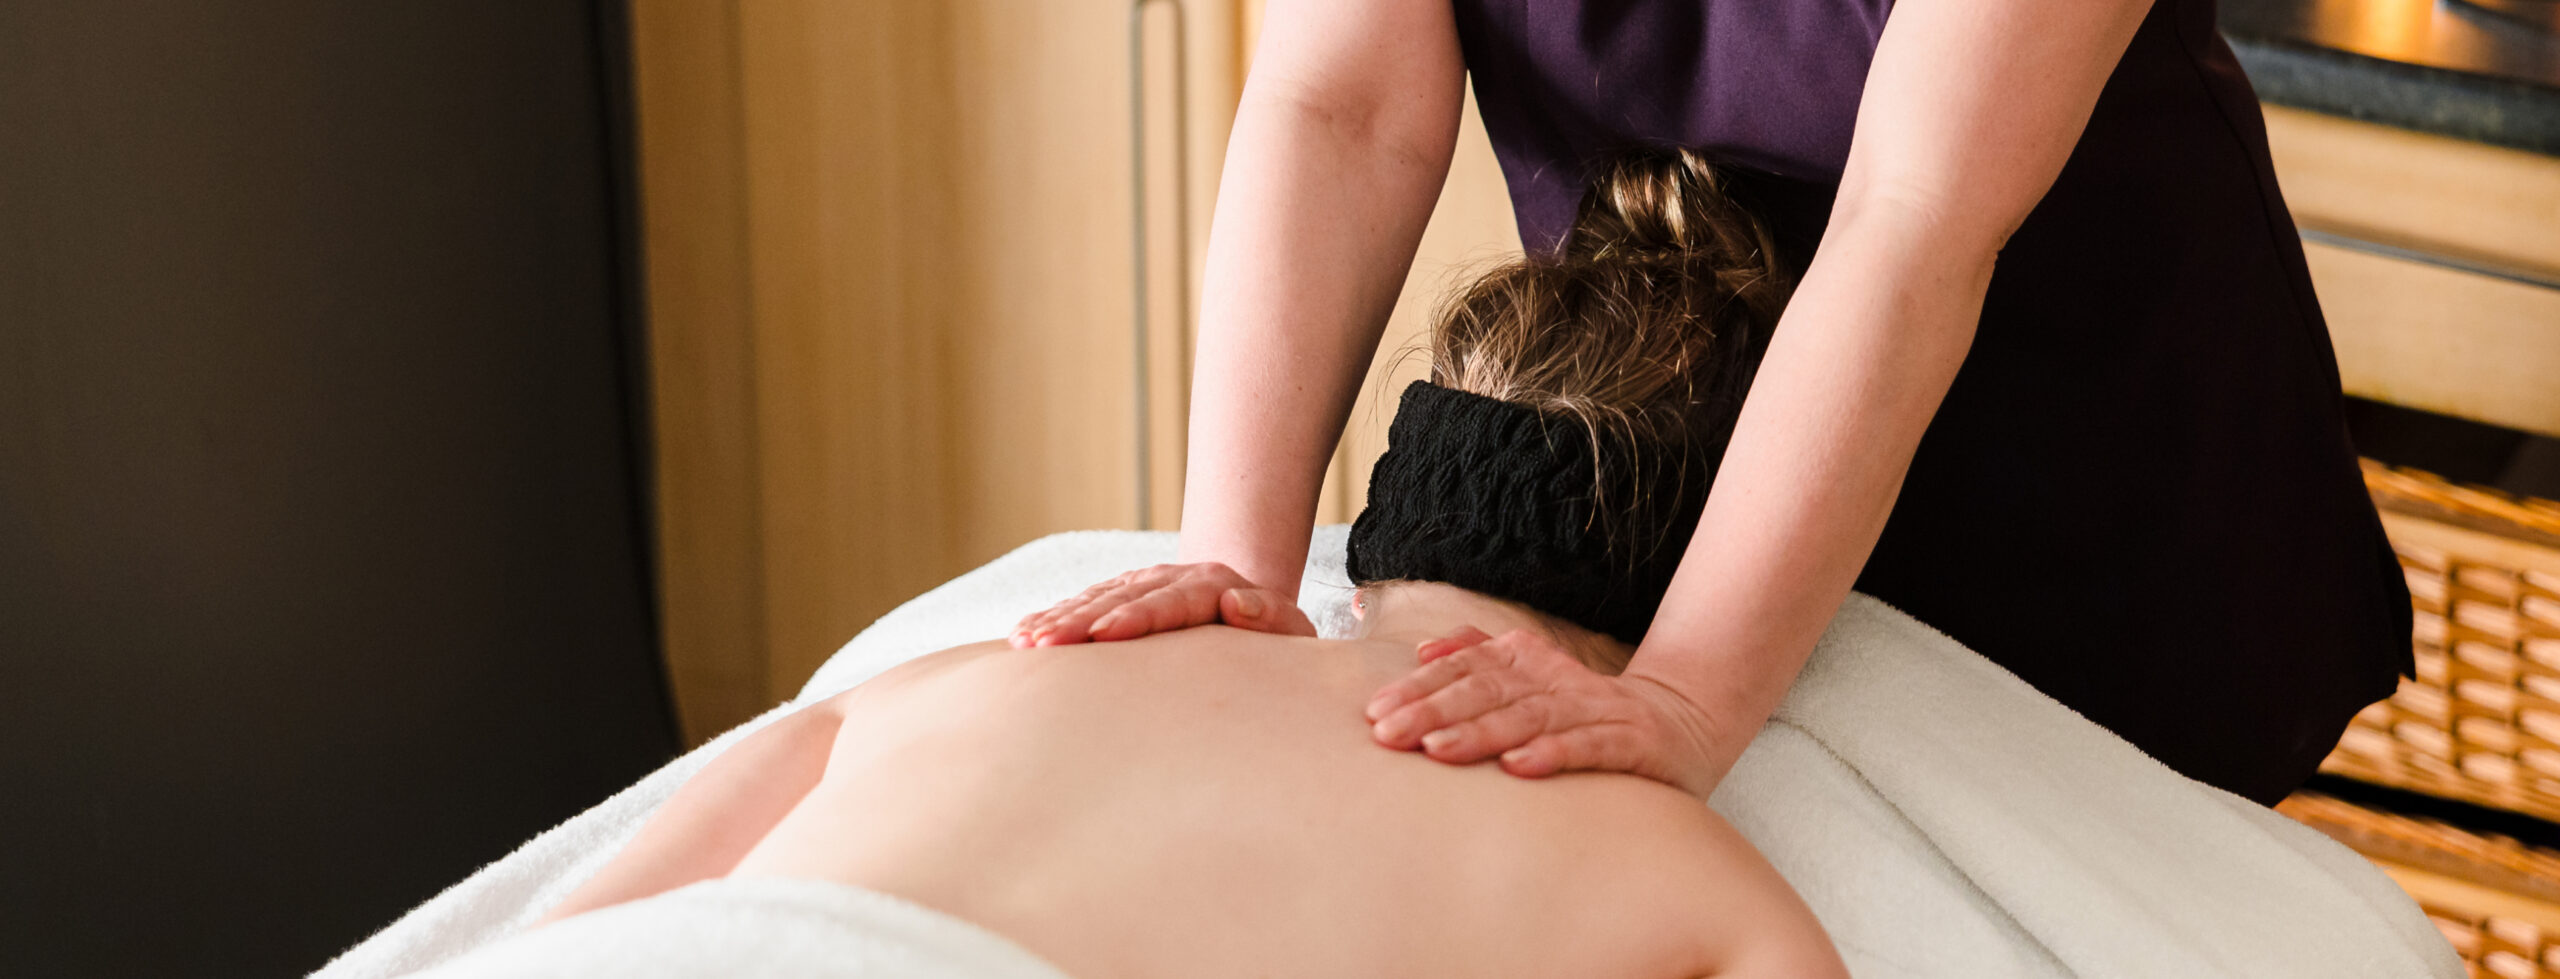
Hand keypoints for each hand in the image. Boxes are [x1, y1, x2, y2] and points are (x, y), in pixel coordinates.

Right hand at [1008, 562, 1315, 647]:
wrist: (1256, 608)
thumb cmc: (1276, 636)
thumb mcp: (1289, 631)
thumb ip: (1270, 617)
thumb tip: (1236, 603)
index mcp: (1212, 586)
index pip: (1168, 603)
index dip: (1135, 619)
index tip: (1103, 636)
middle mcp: (1171, 578)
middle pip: (1120, 599)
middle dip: (1079, 620)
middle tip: (1045, 644)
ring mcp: (1142, 584)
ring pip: (1094, 599)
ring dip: (1056, 619)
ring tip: (1023, 642)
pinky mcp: (1122, 596)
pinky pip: (1082, 605)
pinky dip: (1051, 618)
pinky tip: (1021, 636)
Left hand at [1363, 628, 1726, 795]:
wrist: (1681, 723)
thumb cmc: (1587, 712)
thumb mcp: (1530, 682)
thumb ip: (1479, 660)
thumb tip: (1424, 652)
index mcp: (1528, 663)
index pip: (1465, 669)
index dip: (1419, 689)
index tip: (1374, 711)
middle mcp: (1557, 680)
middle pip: (1487, 691)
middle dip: (1433, 710)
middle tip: (1387, 734)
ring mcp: (1595, 710)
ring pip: (1529, 717)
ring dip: (1480, 732)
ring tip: (1437, 749)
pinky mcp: (1630, 743)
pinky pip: (1587, 747)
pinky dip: (1552, 754)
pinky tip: (1518, 766)